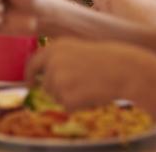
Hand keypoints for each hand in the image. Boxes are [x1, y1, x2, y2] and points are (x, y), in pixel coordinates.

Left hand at [25, 38, 155, 110]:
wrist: (127, 70)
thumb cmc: (107, 61)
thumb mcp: (78, 50)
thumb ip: (58, 59)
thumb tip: (41, 78)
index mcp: (54, 48)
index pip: (32, 63)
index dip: (28, 75)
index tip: (29, 84)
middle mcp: (52, 61)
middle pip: (45, 85)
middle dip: (58, 90)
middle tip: (79, 87)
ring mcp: (58, 79)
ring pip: (56, 97)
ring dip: (70, 97)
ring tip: (90, 87)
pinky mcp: (66, 95)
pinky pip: (67, 107)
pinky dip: (78, 105)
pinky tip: (92, 95)